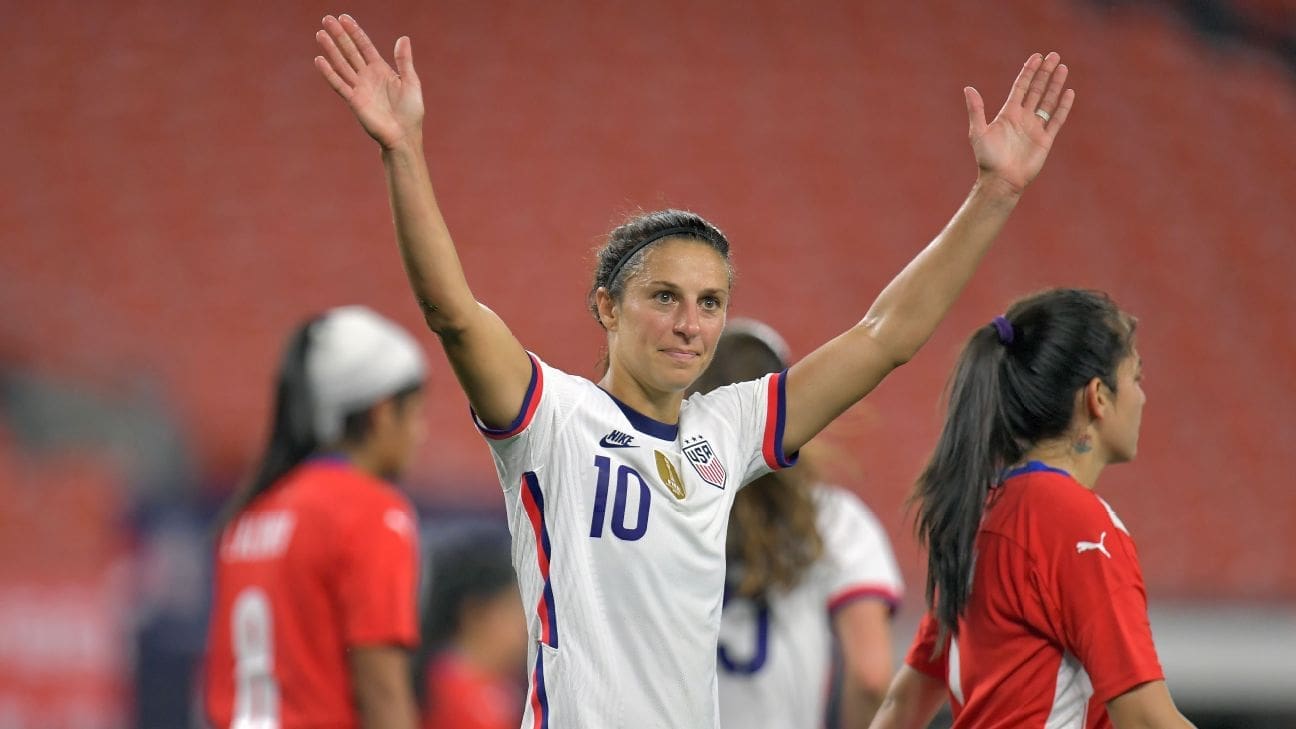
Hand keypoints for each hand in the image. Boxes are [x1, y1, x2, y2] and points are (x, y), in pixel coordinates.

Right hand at [314, 14, 422, 149]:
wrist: (404, 136)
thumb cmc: (411, 112)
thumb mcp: (411, 82)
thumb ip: (404, 61)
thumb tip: (403, 38)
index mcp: (381, 70)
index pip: (365, 46)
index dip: (355, 32)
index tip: (344, 18)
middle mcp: (367, 76)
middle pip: (350, 51)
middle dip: (339, 35)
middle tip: (327, 19)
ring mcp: (359, 88)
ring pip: (342, 64)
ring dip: (331, 49)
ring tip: (320, 34)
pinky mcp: (354, 101)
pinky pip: (339, 84)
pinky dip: (329, 73)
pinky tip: (320, 60)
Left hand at [965, 52, 1073, 194]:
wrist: (1001, 181)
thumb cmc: (987, 159)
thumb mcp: (978, 132)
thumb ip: (976, 110)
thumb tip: (968, 88)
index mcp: (1008, 114)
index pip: (1021, 87)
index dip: (1028, 71)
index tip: (1036, 57)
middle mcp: (1023, 118)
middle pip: (1037, 89)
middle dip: (1045, 72)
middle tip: (1053, 55)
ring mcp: (1035, 127)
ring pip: (1048, 101)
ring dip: (1055, 84)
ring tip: (1062, 67)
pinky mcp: (1045, 139)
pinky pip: (1056, 119)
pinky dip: (1063, 106)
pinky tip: (1068, 92)